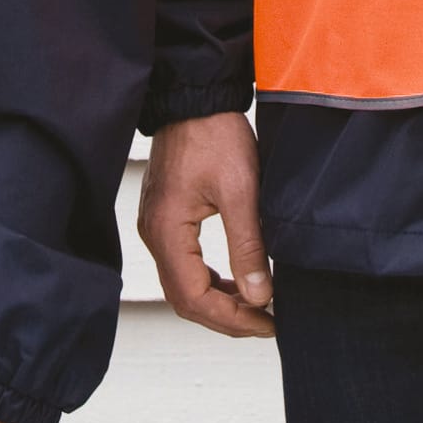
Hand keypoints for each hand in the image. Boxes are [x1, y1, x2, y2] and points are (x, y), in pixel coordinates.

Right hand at [136, 112, 273, 338]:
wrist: (195, 98)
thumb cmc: (214, 135)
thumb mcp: (241, 191)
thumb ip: (248, 247)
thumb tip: (258, 296)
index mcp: (167, 231)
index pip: (194, 298)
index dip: (233, 319)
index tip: (268, 323)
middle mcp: (154, 234)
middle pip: (184, 299)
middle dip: (226, 318)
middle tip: (266, 323)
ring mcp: (156, 227)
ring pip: (183, 285)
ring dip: (218, 302)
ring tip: (256, 307)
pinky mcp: (165, 219)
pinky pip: (182, 265)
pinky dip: (209, 281)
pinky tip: (234, 282)